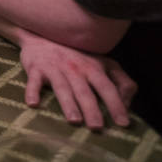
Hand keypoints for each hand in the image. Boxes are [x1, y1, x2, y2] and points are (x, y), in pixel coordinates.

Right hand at [18, 31, 136, 129]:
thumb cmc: (77, 54)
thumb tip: (128, 104)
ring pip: (62, 88)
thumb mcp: (103, 62)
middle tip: (97, 127)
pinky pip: (34, 81)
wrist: (42, 34)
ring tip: (74, 120)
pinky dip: (32, 91)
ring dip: (68, 104)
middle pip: (84, 91)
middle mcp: (75, 68)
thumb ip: (121, 81)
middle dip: (91, 109)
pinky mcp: (35, 68)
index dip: (116, 104)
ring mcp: (54, 68)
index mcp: (93, 67)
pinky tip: (33, 104)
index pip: (107, 88)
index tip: (123, 123)